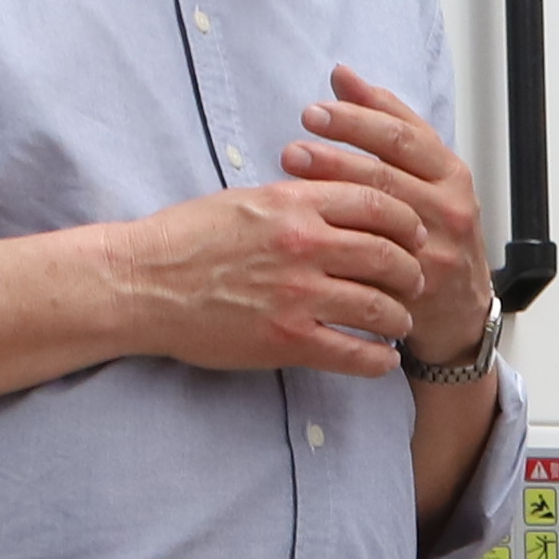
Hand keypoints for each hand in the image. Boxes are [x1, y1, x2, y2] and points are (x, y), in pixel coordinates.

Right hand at [110, 177, 426, 374]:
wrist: (142, 283)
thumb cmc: (187, 237)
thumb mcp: (247, 199)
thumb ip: (299, 200)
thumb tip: (340, 201)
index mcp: (296, 202)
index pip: (378, 204)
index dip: (406, 222)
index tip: (415, 234)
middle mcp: (304, 244)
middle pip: (388, 255)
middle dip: (411, 270)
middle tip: (416, 280)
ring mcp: (297, 294)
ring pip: (378, 306)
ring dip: (399, 316)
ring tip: (401, 321)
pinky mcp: (286, 339)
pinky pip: (352, 353)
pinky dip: (377, 359)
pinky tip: (383, 359)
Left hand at [285, 65, 491, 362]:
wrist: (461, 309)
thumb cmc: (437, 229)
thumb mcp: (426, 172)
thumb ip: (388, 122)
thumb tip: (343, 76)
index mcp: (450, 173)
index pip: (402, 136)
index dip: (357, 120)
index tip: (316, 111)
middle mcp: (448, 207)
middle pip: (387, 172)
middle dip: (336, 155)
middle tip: (294, 146)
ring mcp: (434, 248)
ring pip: (379, 213)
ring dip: (332, 190)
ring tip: (291, 173)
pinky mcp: (417, 285)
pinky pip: (373, 257)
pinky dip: (339, 238)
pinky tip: (311, 227)